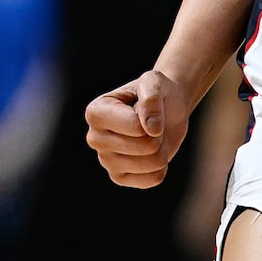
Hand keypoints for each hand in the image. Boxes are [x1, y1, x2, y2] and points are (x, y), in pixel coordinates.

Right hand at [84, 70, 190, 187]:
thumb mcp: (155, 82)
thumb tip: (151, 130)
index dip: (152, 117)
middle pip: (145, 146)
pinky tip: (153, 152)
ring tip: (151, 136)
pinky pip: (154, 178)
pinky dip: (163, 165)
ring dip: (161, 148)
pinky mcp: (119, 177)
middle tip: (152, 124)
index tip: (147, 109)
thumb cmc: (157, 92)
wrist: (167, 107)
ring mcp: (105, 161)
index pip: (135, 126)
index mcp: (95, 112)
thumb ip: (152, 98)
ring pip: (152, 163)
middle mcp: (94, 138)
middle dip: (158, 134)